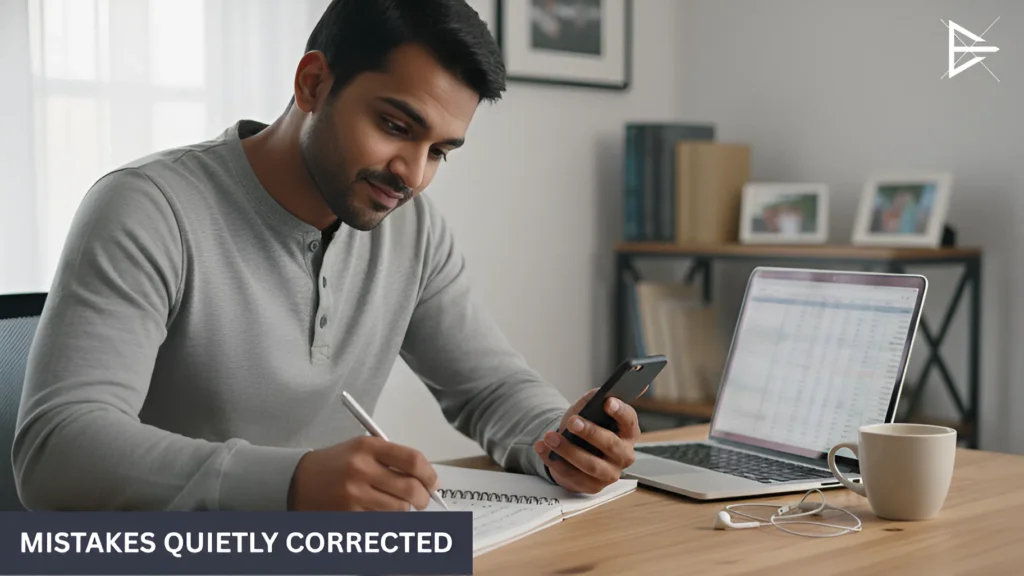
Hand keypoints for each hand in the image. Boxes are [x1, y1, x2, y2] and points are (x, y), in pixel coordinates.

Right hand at [288, 436, 438, 510]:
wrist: (298, 481)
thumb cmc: (336, 464)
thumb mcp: (361, 448)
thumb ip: (392, 458)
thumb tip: (426, 477)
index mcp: (367, 446)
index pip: (412, 460)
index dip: (429, 474)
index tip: (432, 482)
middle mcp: (361, 469)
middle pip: (411, 489)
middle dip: (423, 498)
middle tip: (423, 499)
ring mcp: (354, 494)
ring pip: (399, 509)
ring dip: (404, 509)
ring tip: (397, 504)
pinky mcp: (349, 515)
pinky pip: (382, 521)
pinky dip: (387, 519)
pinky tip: (380, 511)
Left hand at [533, 388, 640, 493]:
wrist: (574, 451)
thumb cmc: (586, 428)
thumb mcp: (589, 410)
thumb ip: (593, 400)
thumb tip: (598, 393)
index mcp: (628, 432)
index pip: (629, 421)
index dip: (620, 411)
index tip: (607, 402)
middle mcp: (624, 455)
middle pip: (611, 444)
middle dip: (590, 432)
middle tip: (572, 421)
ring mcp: (610, 473)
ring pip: (591, 465)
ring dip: (568, 450)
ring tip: (550, 437)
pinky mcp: (592, 486)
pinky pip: (573, 476)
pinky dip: (555, 462)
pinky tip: (542, 448)